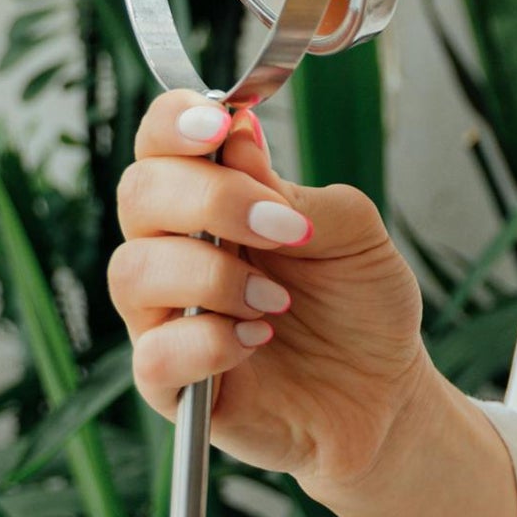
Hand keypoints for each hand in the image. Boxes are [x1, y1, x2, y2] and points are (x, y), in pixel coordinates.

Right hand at [110, 88, 436, 501]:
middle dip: (209, 199)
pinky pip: (152, 355)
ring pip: (132, 272)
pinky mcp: (170, 385)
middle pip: (137, 195)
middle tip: (282, 228)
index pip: (160, 144)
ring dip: (212, 276)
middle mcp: (174, 251)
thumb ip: (294, 191)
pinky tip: (256, 338)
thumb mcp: (355, 235)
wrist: (384, 395)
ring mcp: (164, 318)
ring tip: (278, 300)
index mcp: (212, 202)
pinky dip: (207, 341)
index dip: (174, 122)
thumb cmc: (360, 306)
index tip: (221, 123)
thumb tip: (239, 137)